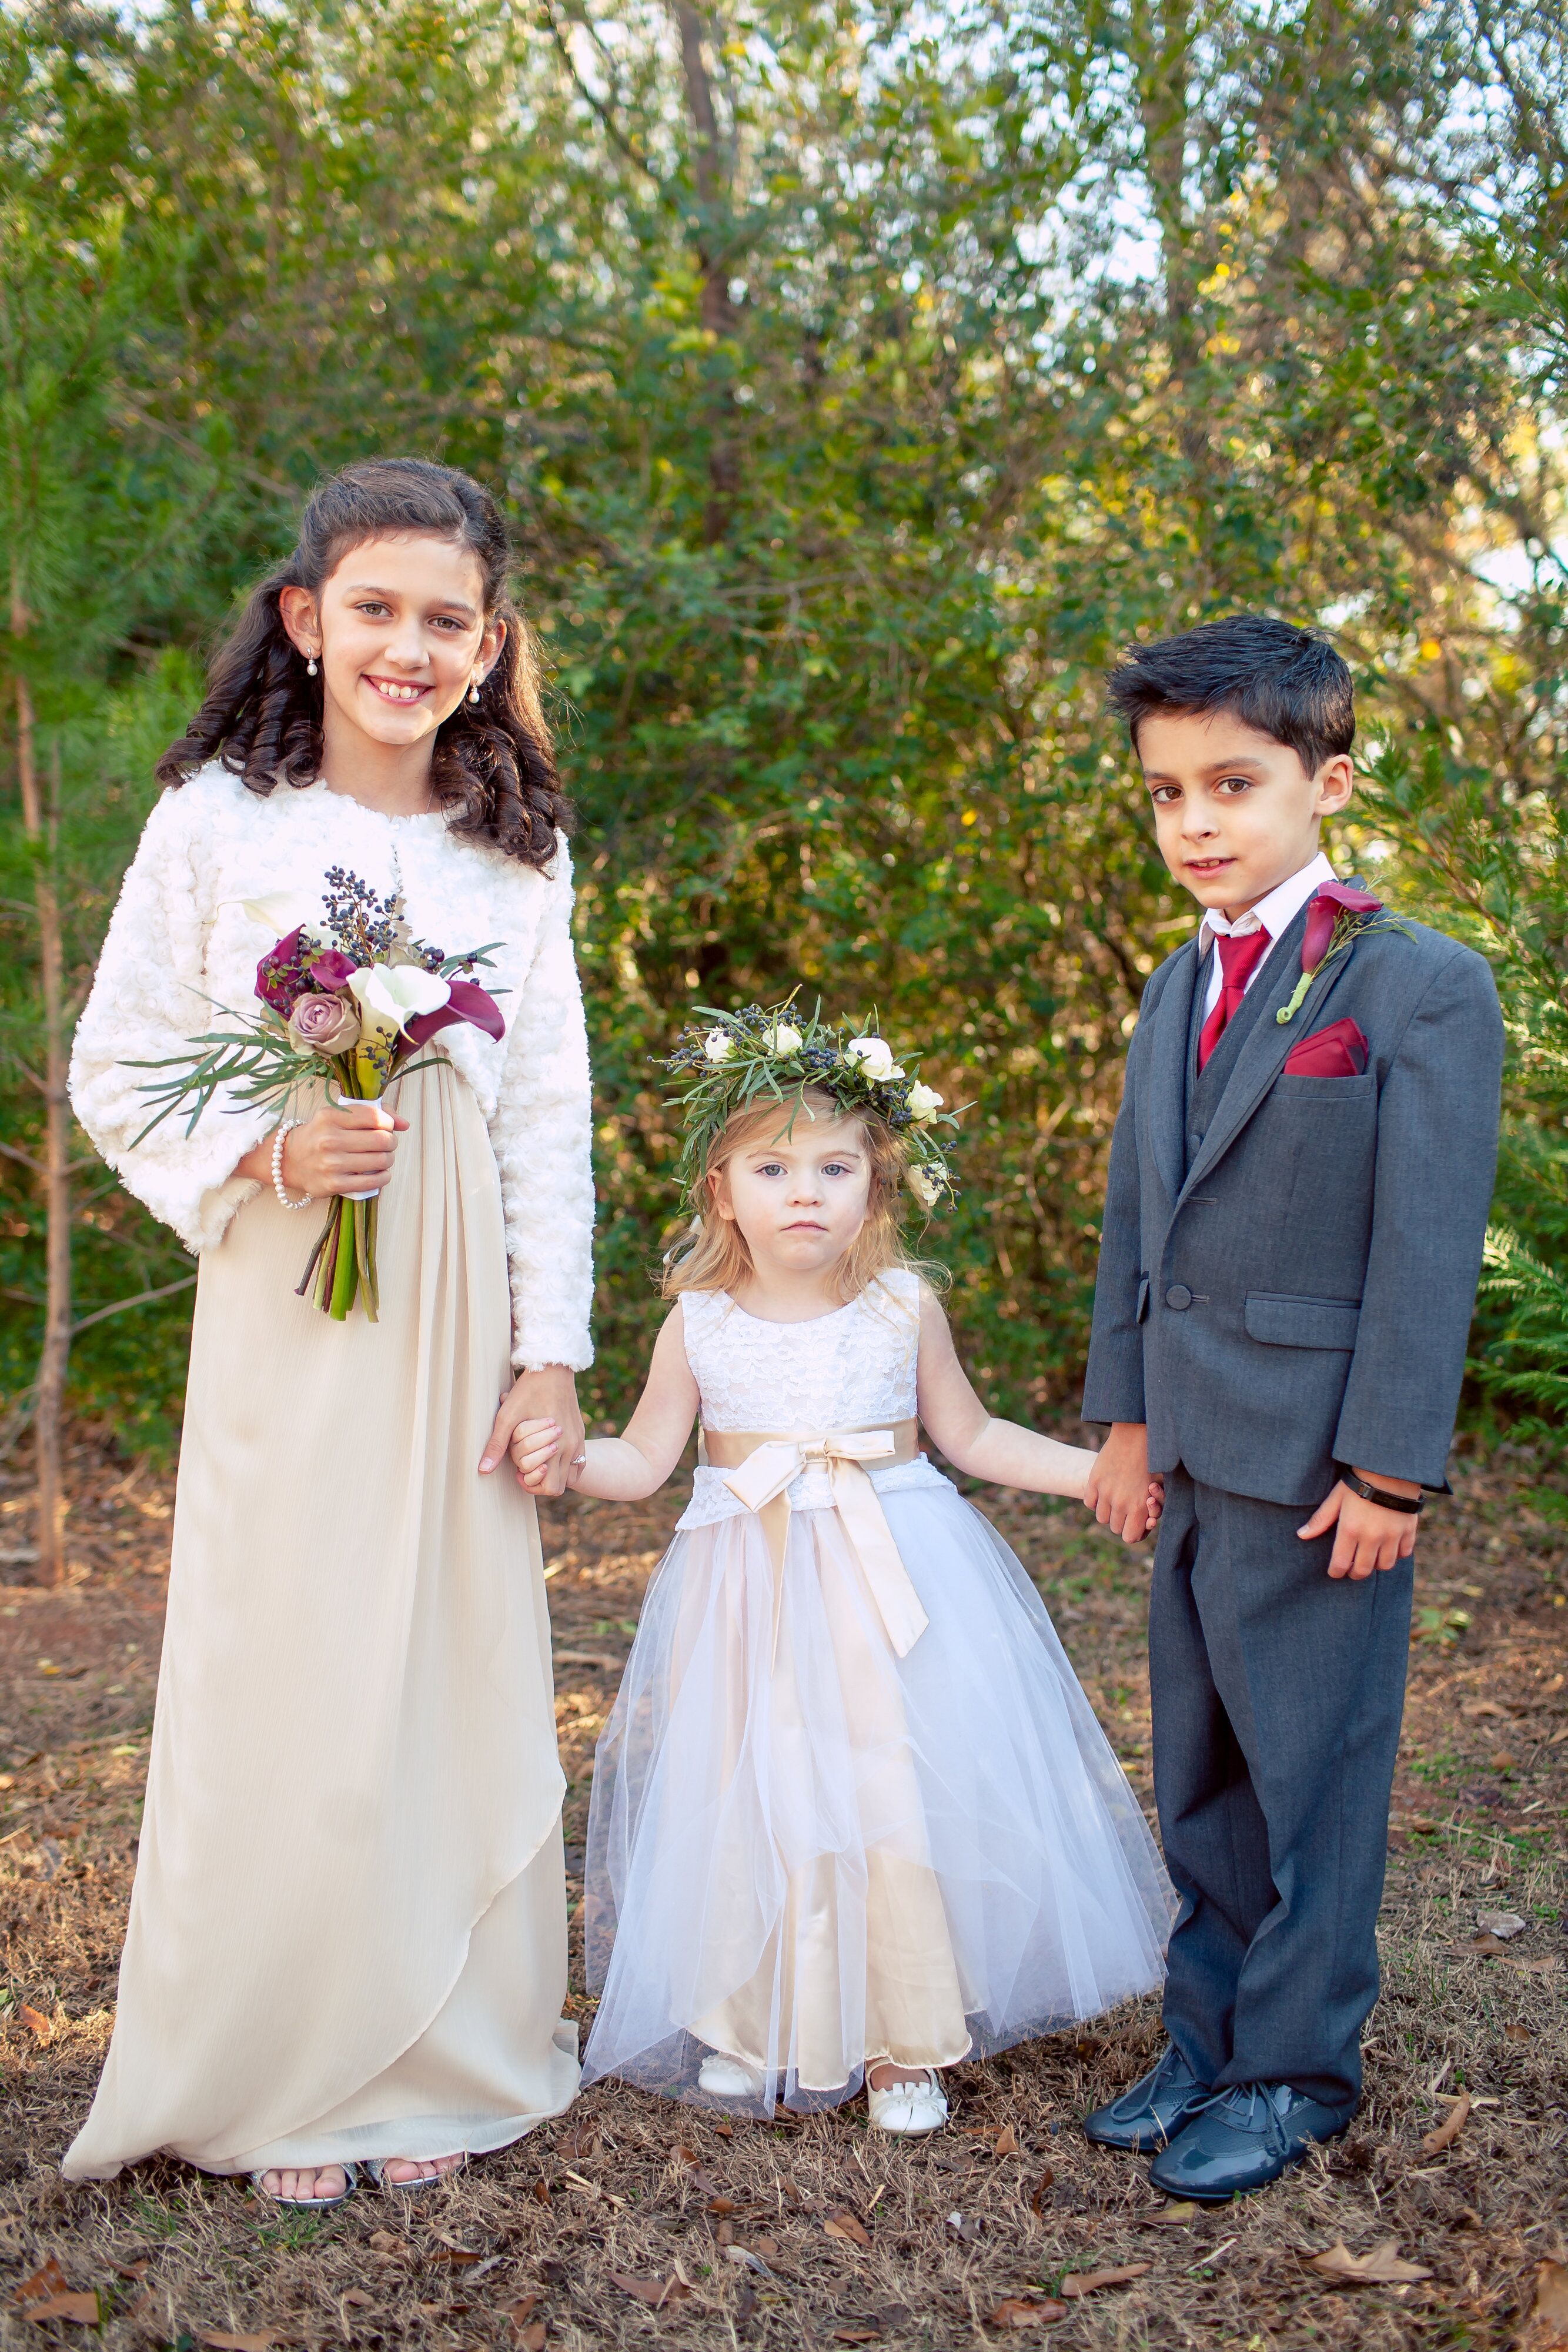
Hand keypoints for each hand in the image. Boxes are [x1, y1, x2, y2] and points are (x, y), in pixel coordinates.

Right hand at [237, 1100, 408, 1198]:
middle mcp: (330, 1140)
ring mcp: (331, 1164)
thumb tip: (405, 1123)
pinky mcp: (334, 1185)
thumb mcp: (338, 1115)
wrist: (289, 1160)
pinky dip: (383, 1177)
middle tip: (386, 1143)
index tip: (387, 1126)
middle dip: (391, 1141)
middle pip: (382, 1140)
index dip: (389, 1122)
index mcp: (331, 1117)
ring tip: (382, 1158)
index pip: (375, 1116)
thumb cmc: (320, 1134)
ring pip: (381, 1160)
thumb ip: (372, 1113)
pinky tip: (380, 1173)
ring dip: (388, 1159)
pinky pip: (373, 1182)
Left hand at [479, 1365, 583, 1495]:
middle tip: (526, 1469)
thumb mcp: (507, 1417)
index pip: (550, 1487)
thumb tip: (483, 1470)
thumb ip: (497, 1445)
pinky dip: (565, 1465)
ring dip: (555, 1475)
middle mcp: (571, 1447)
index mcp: (556, 1446)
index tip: (517, 1473)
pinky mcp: (581, 1433)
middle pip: (560, 1486)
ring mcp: (579, 1441)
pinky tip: (550, 1454)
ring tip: (538, 1462)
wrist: (553, 1368)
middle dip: (541, 1483)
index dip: (530, 1485)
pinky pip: (579, 1462)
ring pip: (571, 1476)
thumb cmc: (528, 1391)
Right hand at [1084, 1422, 1159, 1543]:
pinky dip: (1096, 1500)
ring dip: (1108, 1512)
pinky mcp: (1094, 1481)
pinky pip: (1090, 1503)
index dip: (1134, 1532)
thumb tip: (1148, 1523)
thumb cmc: (1154, 1460)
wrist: (1136, 1435)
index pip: (1130, 1537)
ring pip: (1101, 1518)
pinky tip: (1105, 1491)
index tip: (1137, 1523)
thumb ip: (1153, 1508)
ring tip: (1116, 1499)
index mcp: (1140, 1507)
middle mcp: (1121, 1503)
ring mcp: (1105, 1492)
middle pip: (1115, 1528)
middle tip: (1128, 1509)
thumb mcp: (1161, 1487)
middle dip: (1122, 1522)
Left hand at [1297, 1469, 1420, 1578]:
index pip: (1340, 1564)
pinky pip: (1404, 1553)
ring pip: (1385, 1565)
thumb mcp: (1336, 1499)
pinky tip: (1389, 1547)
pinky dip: (1397, 1554)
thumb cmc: (1358, 1482)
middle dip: (1355, 1574)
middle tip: (1351, 1570)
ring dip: (1376, 1565)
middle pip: (1363, 1570)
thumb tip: (1302, 1535)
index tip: (1334, 1572)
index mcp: (1350, 1530)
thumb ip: (1320, 1520)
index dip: (1336, 1572)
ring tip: (1370, 1558)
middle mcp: (1372, 1537)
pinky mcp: (1408, 1531)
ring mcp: (1392, 1536)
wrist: (1390, 1470)